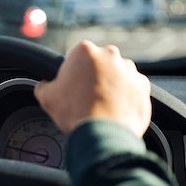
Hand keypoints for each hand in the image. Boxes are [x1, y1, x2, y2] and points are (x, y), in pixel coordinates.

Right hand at [34, 41, 150, 136]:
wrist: (103, 134)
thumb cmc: (75, 112)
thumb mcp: (46, 97)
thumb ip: (43, 86)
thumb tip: (43, 86)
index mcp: (85, 51)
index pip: (75, 57)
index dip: (71, 73)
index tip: (71, 86)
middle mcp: (110, 55)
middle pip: (98, 64)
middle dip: (93, 77)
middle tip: (86, 97)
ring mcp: (129, 70)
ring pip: (117, 75)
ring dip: (110, 86)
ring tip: (101, 106)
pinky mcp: (143, 86)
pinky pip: (132, 89)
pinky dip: (125, 98)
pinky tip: (114, 110)